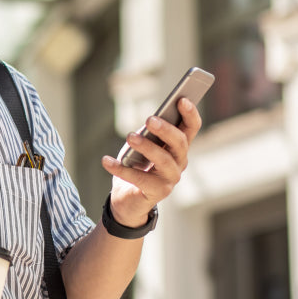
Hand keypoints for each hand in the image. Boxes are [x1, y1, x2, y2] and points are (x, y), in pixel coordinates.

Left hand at [100, 98, 202, 226]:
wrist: (127, 199)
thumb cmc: (136, 165)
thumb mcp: (141, 145)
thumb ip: (148, 133)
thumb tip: (150, 120)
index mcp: (178, 147)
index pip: (191, 128)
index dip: (190, 114)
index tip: (182, 99)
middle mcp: (179, 162)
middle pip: (180, 143)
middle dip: (166, 130)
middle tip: (150, 119)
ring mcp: (170, 179)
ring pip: (164, 160)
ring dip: (147, 147)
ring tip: (130, 137)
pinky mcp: (157, 192)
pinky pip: (139, 178)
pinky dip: (121, 169)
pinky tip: (106, 161)